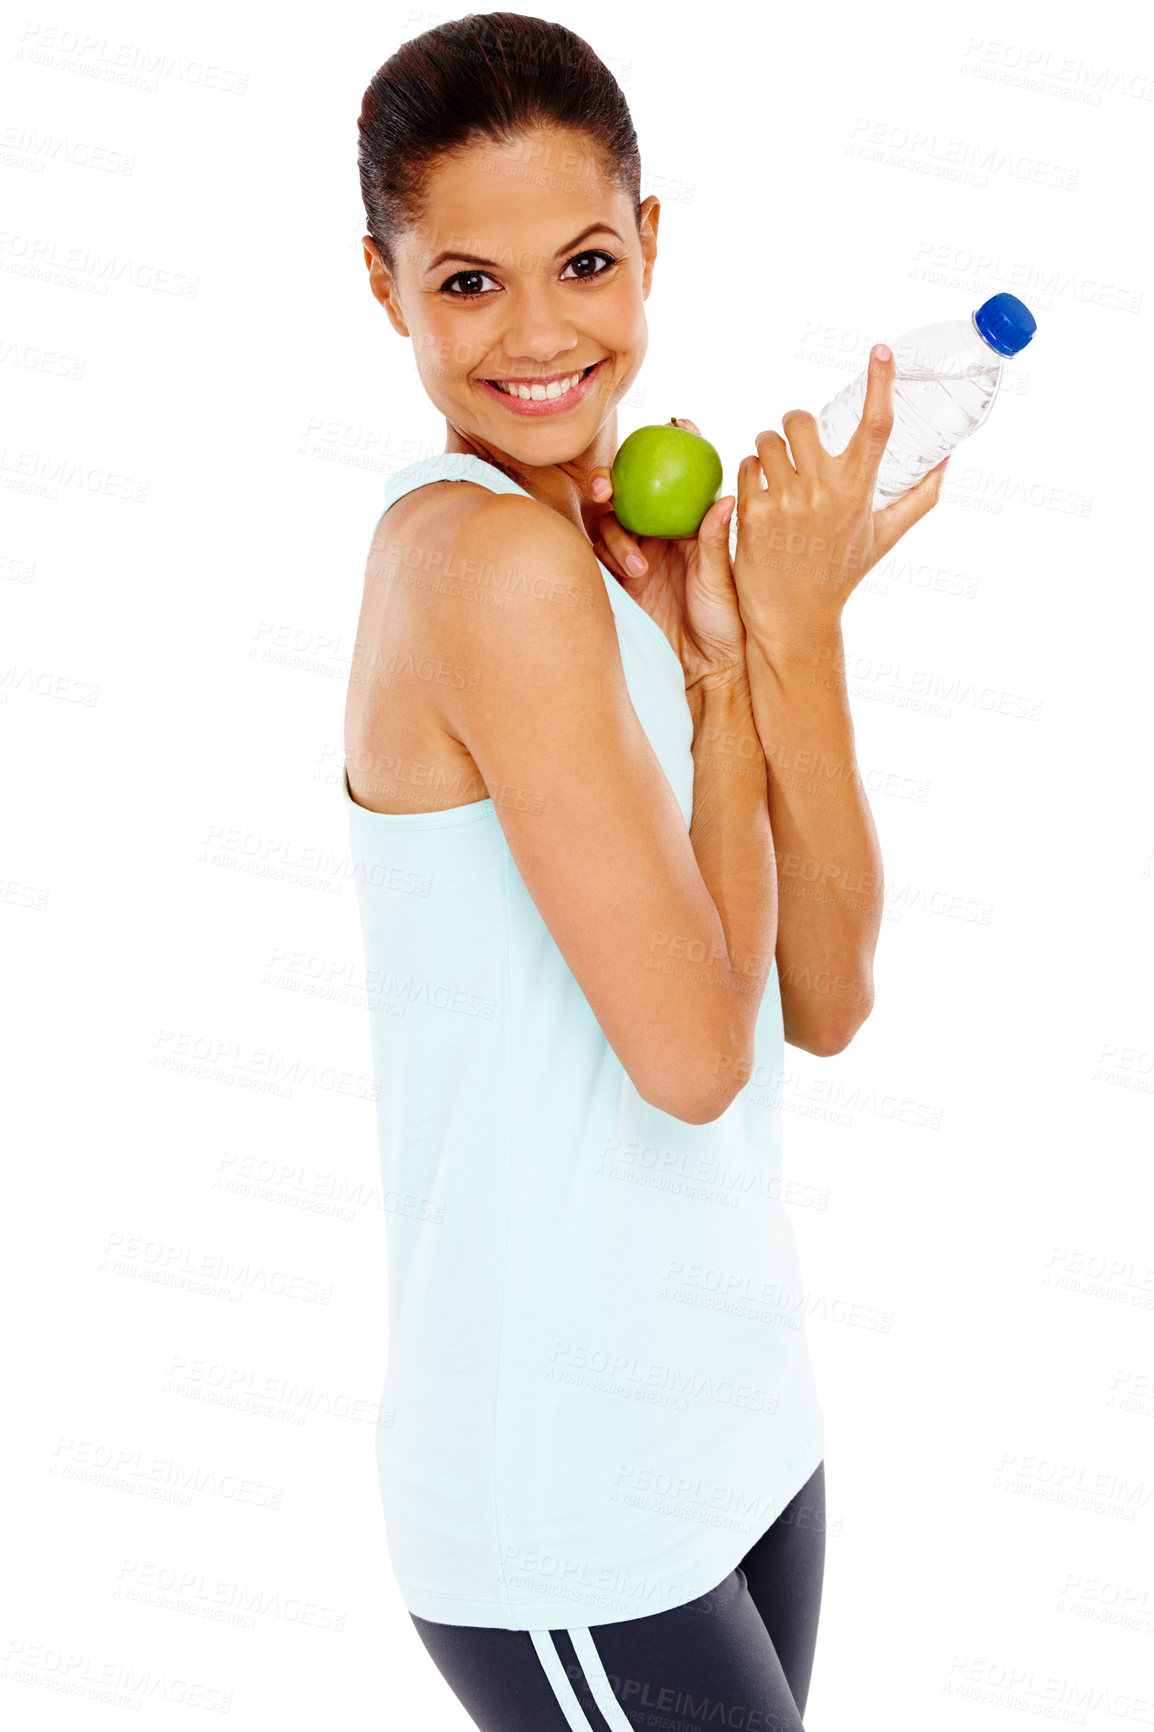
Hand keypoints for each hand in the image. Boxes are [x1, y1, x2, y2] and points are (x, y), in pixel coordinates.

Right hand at [587, 418, 745, 697]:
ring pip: (610, 523)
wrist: (704, 668)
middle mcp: (660, 534)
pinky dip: (606, 557)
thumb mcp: (721, 581)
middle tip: (609, 485)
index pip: (679, 478)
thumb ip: (716, 543)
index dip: (676, 445)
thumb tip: (728, 499)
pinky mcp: (619, 581)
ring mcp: (637, 555)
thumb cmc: (724, 624)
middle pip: (629, 493)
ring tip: (637, 565)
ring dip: (614, 532)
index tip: (677, 422)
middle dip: (613, 480)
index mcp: (690, 526)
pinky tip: (624, 570)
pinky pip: (601, 557)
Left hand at [733, 345, 948, 646]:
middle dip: (794, 426)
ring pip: (767, 440)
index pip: (878, 424)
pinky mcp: (754, 513)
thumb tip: (946, 460)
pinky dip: (749, 473)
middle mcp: (825, 490)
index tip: (881, 350)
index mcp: (860, 489)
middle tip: (795, 445)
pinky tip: (758, 494)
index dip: (881, 382)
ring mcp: (787, 501)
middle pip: (801, 419)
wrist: (795, 617)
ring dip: (768, 448)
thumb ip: (920, 496)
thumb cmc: (840, 573)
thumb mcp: (885, 535)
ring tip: (775, 472)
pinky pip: (745, 466)